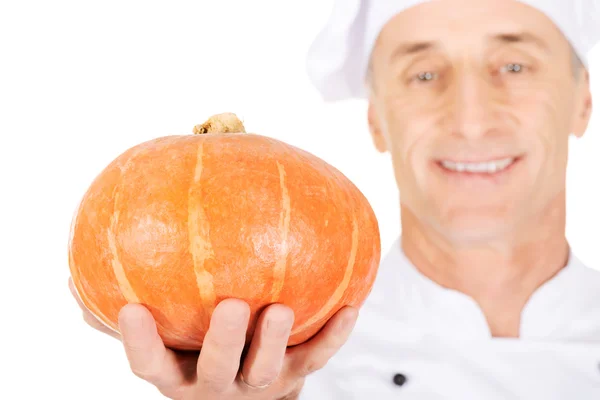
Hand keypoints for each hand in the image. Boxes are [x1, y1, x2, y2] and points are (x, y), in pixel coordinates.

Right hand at [69, 277, 357, 398]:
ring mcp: (259, 387)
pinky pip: (317, 357)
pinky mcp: (296, 377)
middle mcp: (216, 387)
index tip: (131, 307)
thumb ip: (121, 318)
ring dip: (274, 342)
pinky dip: (334, 335)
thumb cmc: (196, 355)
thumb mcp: (163, 343)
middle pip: (216, 372)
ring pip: (267, 371)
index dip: (140, 343)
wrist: (249, 393)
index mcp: (179, 376)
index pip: (151, 366)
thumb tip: (74, 282)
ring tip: (281, 308)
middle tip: (230, 305)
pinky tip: (352, 305)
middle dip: (223, 343)